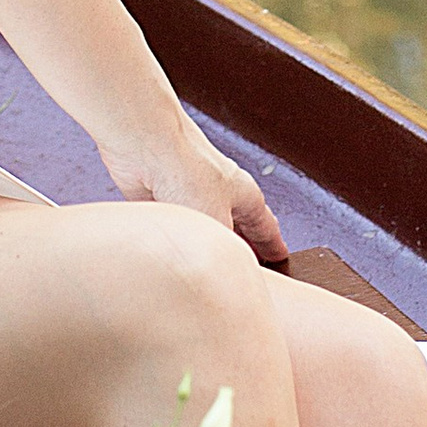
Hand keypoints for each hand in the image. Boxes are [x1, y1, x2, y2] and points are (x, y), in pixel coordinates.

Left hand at [103, 111, 288, 266]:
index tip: (281, 258)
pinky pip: (171, 228)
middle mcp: (218, 195)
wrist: (145, 148)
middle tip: (245, 272)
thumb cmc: (187, 171)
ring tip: (206, 271)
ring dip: (202, 247)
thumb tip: (224, 278)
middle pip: (235, 230)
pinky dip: (174, 241)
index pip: (266, 226)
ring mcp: (187, 197)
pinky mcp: (158, 200)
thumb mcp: (217, 226)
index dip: (273, 245)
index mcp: (244, 194)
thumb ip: (224, 253)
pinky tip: (172, 255)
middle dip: (238, 250)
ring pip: (201, 231)